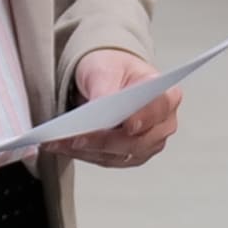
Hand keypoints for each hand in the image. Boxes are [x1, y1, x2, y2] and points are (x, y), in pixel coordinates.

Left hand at [42, 48, 181, 171]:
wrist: (108, 78)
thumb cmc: (114, 69)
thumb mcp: (107, 67)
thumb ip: (106, 86)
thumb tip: (100, 106)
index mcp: (166, 96)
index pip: (159, 110)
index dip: (143, 118)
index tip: (126, 124)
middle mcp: (161, 125)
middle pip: (137, 140)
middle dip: (104, 140)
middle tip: (77, 137)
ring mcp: (147, 144)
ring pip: (118, 154)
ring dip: (87, 150)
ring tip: (60, 142)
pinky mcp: (129, 156)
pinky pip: (106, 160)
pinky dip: (83, 154)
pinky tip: (64, 146)